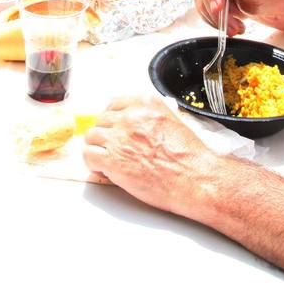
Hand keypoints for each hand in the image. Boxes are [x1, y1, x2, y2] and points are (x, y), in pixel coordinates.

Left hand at [82, 95, 217, 215]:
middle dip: (106, 135)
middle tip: (113, 147)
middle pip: (102, 120)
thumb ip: (150, 118)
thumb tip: (135, 123)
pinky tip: (103, 169)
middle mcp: (130, 117)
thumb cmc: (189, 157)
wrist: (195, 179)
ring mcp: (119, 137)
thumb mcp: (173, 121)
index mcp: (146, 104)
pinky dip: (93, 163)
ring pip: (91, 137)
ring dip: (98, 148)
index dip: (113, 119)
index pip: (115, 104)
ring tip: (107, 159)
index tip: (114, 128)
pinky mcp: (112, 159)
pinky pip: (88, 155)